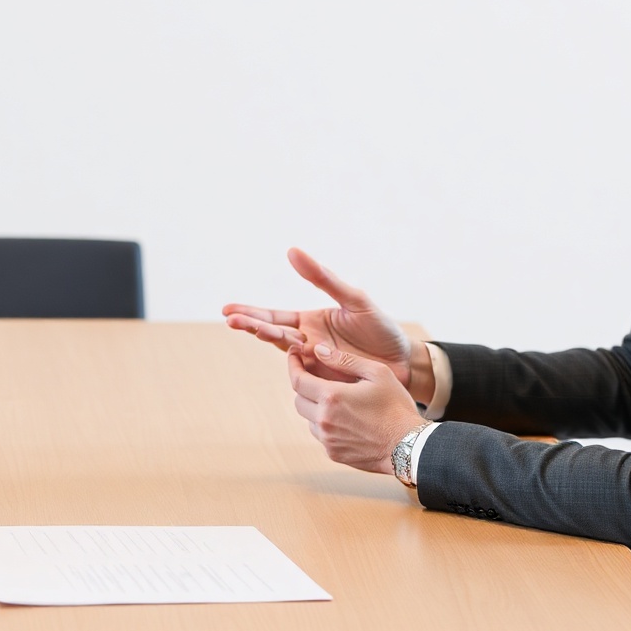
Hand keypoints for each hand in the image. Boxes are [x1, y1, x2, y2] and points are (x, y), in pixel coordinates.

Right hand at [223, 248, 433, 403]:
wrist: (403, 362)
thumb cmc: (380, 328)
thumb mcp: (354, 299)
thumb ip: (323, 278)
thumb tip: (292, 250)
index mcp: (310, 322)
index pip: (274, 316)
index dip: (251, 313)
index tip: (227, 310)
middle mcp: (307, 342)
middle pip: (272, 332)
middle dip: (251, 324)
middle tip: (230, 319)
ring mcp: (314, 362)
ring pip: (283, 350)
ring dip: (266, 337)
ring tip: (247, 328)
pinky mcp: (324, 380)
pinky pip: (302, 375)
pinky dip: (291, 368)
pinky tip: (285, 358)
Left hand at [288, 348, 424, 473]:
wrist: (410, 446)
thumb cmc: (396, 407)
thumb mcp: (377, 373)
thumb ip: (344, 360)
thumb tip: (319, 350)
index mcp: (332, 397)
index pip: (297, 379)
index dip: (292, 364)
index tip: (294, 354)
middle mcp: (324, 420)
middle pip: (298, 400)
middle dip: (304, 386)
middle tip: (317, 377)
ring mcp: (328, 439)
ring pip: (308, 419)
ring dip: (315, 407)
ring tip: (336, 400)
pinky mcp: (334, 454)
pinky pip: (320, 435)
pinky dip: (325, 424)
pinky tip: (345, 419)